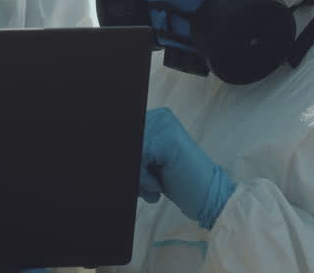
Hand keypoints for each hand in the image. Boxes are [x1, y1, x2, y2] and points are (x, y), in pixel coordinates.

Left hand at [140, 107, 235, 229]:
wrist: (209, 197)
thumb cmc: (177, 181)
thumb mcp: (147, 161)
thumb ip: (136, 151)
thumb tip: (104, 143)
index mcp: (155, 118)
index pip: (128, 135)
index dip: (134, 162)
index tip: (143, 173)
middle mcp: (159, 116)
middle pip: (129, 142)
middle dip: (134, 168)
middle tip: (148, 182)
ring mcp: (165, 125)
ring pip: (132, 150)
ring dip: (138, 175)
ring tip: (154, 183)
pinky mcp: (167, 139)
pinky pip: (139, 158)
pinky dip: (144, 179)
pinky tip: (160, 183)